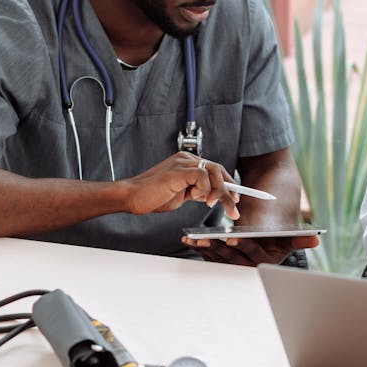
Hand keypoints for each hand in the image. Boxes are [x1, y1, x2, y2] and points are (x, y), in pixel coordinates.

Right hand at [122, 152, 239, 218]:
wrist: (132, 197)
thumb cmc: (151, 197)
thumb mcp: (181, 194)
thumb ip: (196, 191)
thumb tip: (211, 196)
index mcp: (186, 163)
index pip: (214, 169)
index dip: (228, 184)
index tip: (235, 198)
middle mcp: (186, 159)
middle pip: (217, 170)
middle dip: (229, 191)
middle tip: (233, 207)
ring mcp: (182, 163)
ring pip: (214, 172)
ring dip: (220, 192)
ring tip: (215, 206)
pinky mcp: (179, 170)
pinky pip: (202, 177)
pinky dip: (205, 190)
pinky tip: (196, 198)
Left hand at [181, 232, 319, 266]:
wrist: (265, 239)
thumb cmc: (276, 237)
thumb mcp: (287, 238)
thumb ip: (300, 239)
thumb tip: (317, 239)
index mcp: (265, 262)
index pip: (253, 254)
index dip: (242, 246)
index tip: (231, 238)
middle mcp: (248, 268)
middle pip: (231, 258)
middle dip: (218, 248)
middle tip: (205, 239)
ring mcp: (233, 266)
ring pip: (217, 258)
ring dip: (205, 249)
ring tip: (193, 239)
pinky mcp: (221, 263)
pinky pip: (209, 257)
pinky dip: (199, 249)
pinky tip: (189, 239)